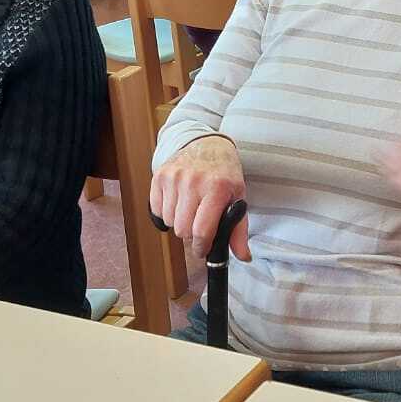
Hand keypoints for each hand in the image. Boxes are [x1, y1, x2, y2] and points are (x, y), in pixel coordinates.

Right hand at [149, 136, 250, 260]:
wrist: (207, 144)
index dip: (201, 246)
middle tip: (199, 225)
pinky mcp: (160, 176)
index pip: (201, 230)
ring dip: (179, 223)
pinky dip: (166, 212)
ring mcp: (174, 177)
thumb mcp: (238, 197)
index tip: (202, 249)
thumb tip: (243, 257)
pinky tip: (178, 203)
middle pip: (183, 229)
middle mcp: (193, 181)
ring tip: (190, 210)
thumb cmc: (225, 174)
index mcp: (217, 188)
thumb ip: (239, 229)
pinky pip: (157, 209)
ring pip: (169, 221)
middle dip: (191, 234)